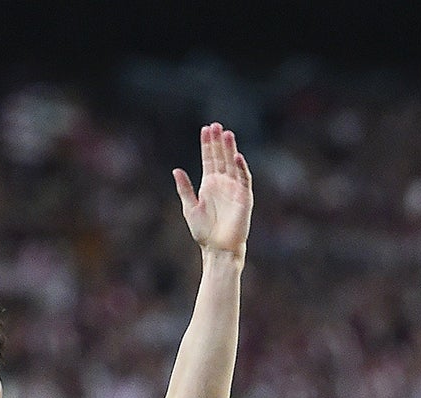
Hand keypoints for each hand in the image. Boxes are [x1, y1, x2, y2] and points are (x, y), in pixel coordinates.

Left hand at [173, 123, 252, 259]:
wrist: (217, 249)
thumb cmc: (204, 232)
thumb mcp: (190, 208)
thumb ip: (184, 189)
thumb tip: (176, 170)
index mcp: (209, 184)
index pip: (209, 158)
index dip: (208, 144)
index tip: (206, 129)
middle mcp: (223, 183)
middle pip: (221, 157)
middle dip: (218, 142)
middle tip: (216, 125)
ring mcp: (234, 189)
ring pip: (233, 164)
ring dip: (230, 149)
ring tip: (226, 134)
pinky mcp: (244, 197)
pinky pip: (243, 179)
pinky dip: (241, 168)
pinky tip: (236, 156)